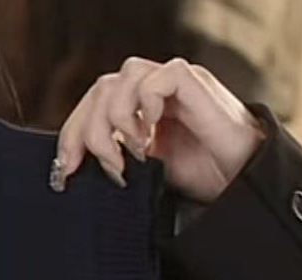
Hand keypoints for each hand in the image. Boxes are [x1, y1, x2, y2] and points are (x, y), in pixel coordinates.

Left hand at [50, 56, 266, 203]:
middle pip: (99, 90)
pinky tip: (152, 136)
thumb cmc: (196, 175)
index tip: (64, 172)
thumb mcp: (139, 171)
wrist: (237, 179)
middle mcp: (149, 91)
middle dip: (84, 131)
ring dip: (114, 122)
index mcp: (134, 108)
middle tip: (94, 167)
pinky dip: (145, 107)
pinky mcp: (191, 81)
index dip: (71, 135)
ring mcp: (170, 82)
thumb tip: (68, 172)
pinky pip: (156, 78)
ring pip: (120, 80)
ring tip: (131, 155)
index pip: (90, 106)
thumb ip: (111, 160)